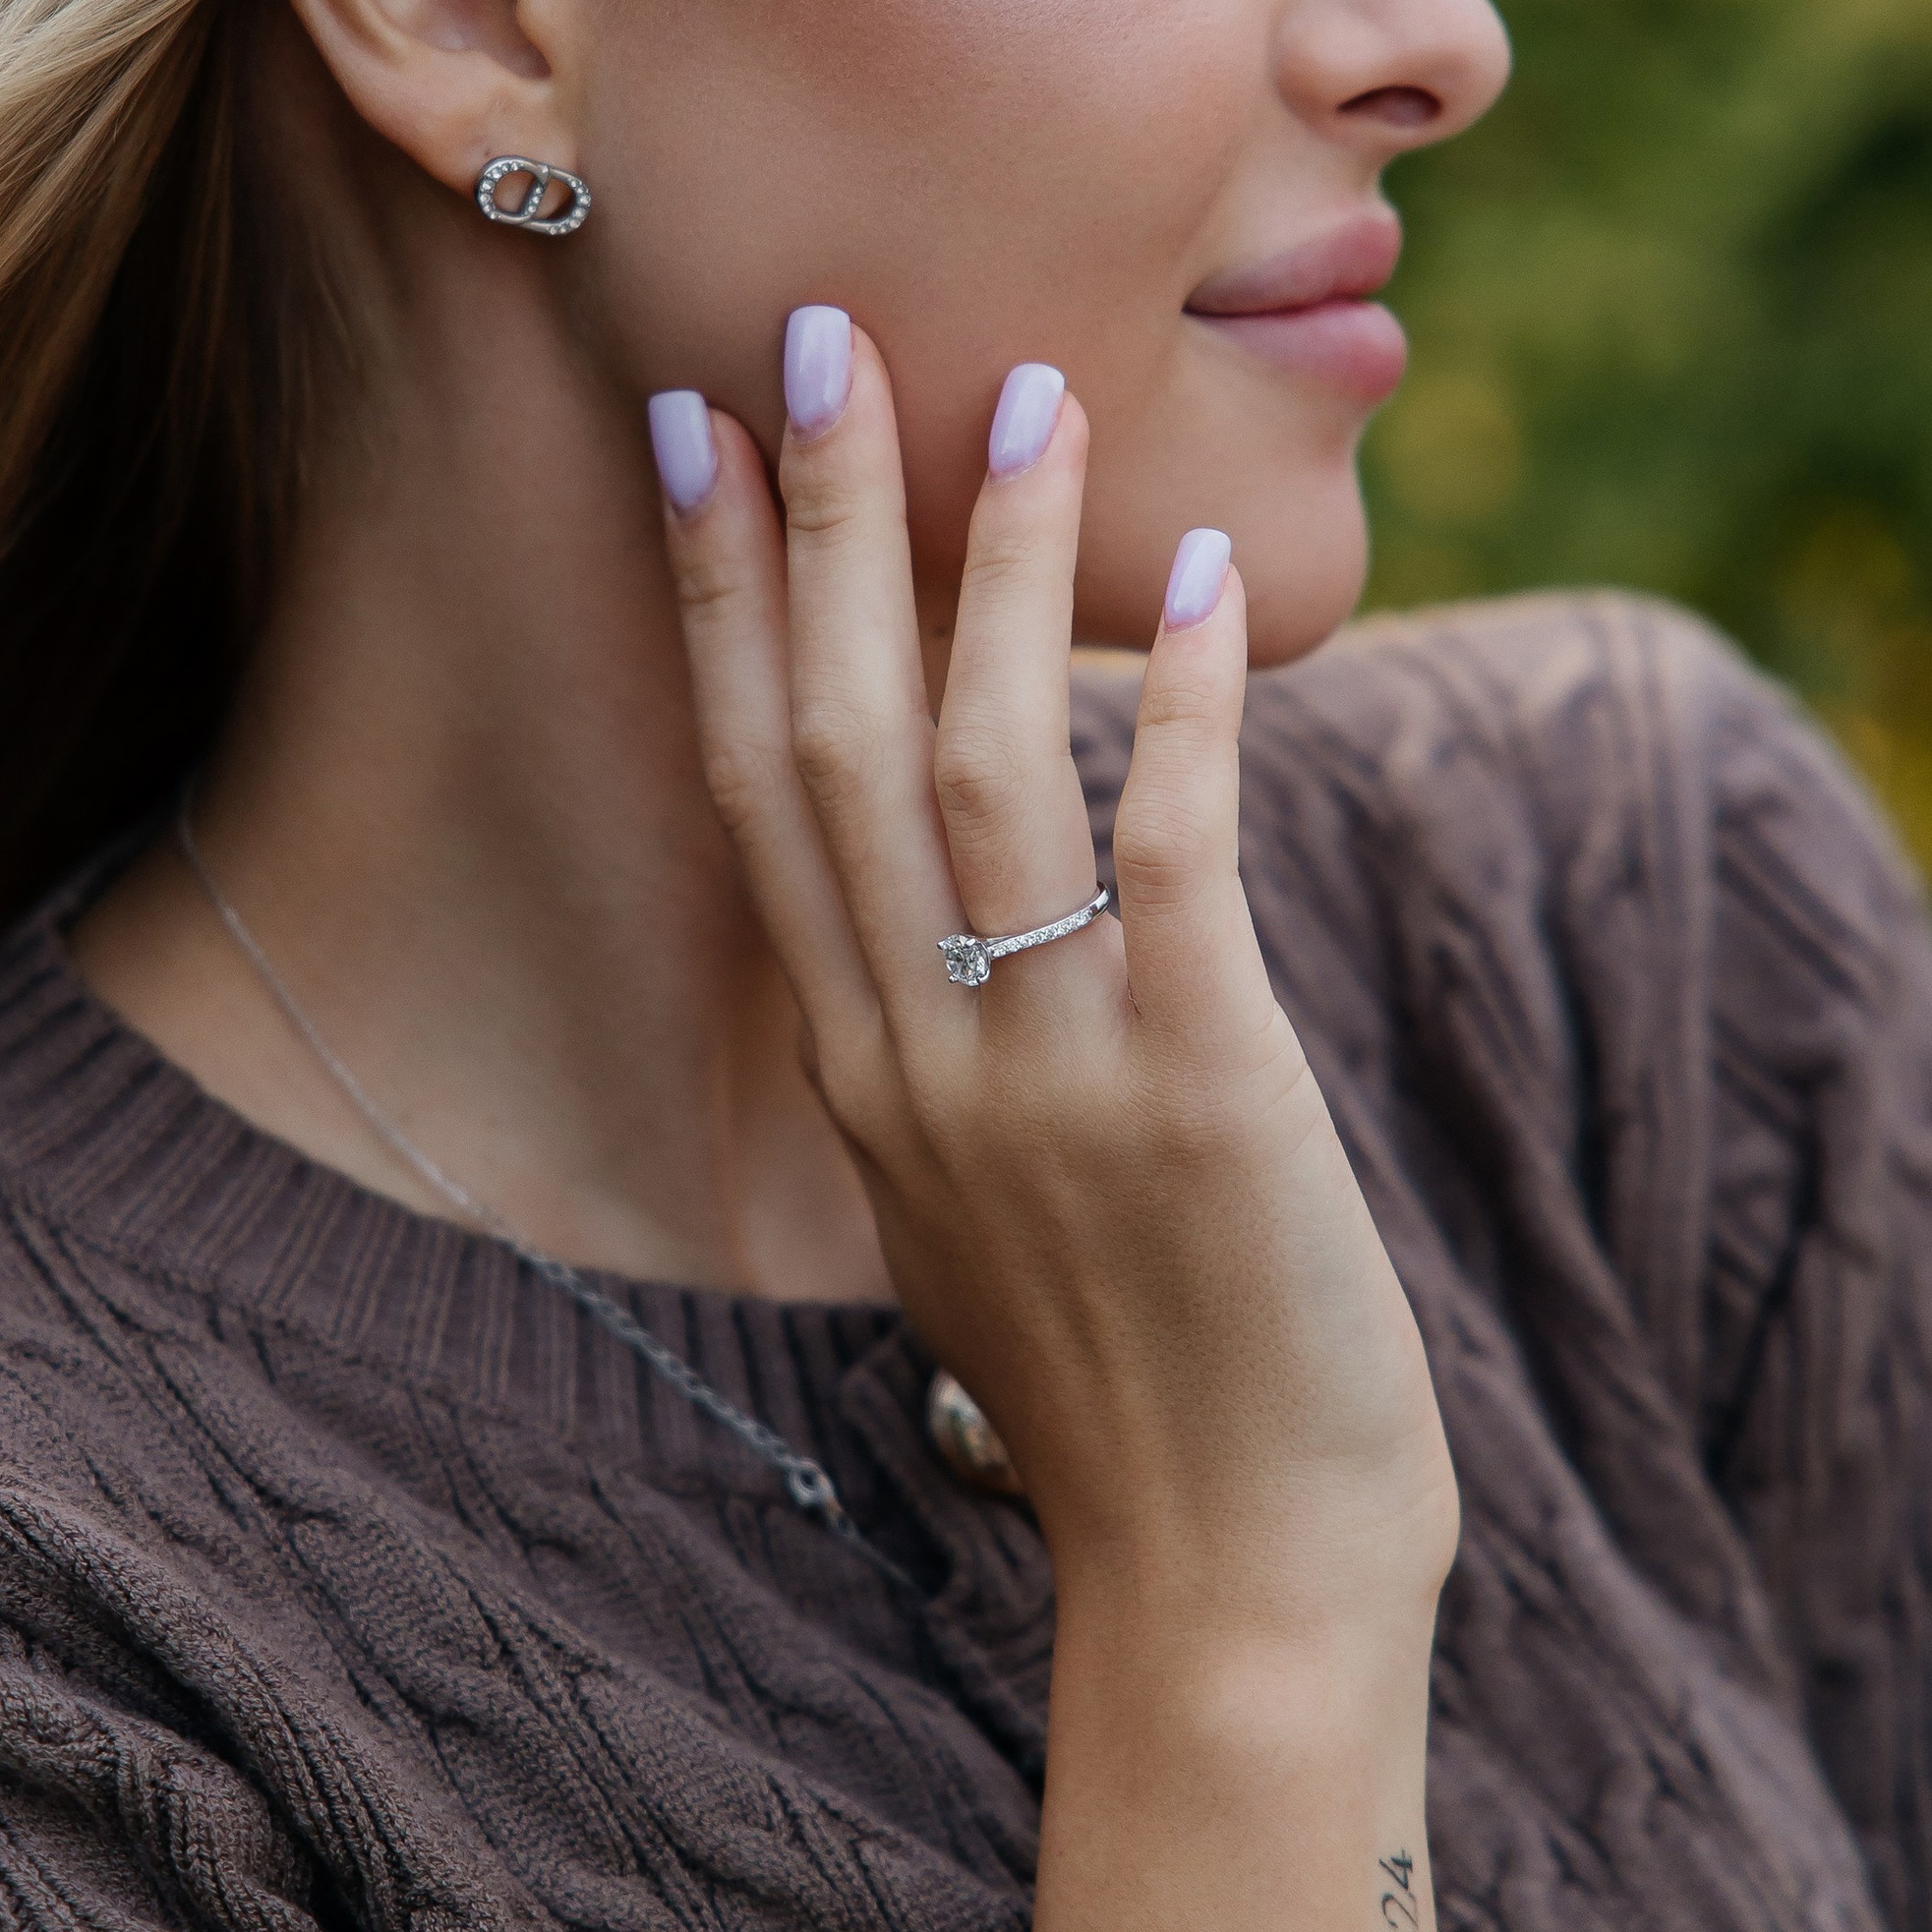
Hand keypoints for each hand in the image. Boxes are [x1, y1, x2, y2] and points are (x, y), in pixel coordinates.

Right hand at [656, 316, 1456, 1633]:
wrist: (1236, 1592)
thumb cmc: (1135, 1396)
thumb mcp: (979, 1216)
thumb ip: (944, 1062)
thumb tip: (948, 935)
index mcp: (860, 1080)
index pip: (755, 794)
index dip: (718, 604)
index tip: (696, 440)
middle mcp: (917, 1063)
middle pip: (833, 746)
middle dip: (815, 532)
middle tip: (816, 339)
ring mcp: (1048, 1080)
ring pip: (985, 773)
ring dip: (997, 574)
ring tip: (1030, 399)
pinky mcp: (1202, 1096)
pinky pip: (1177, 860)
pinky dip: (1190, 711)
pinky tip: (1207, 585)